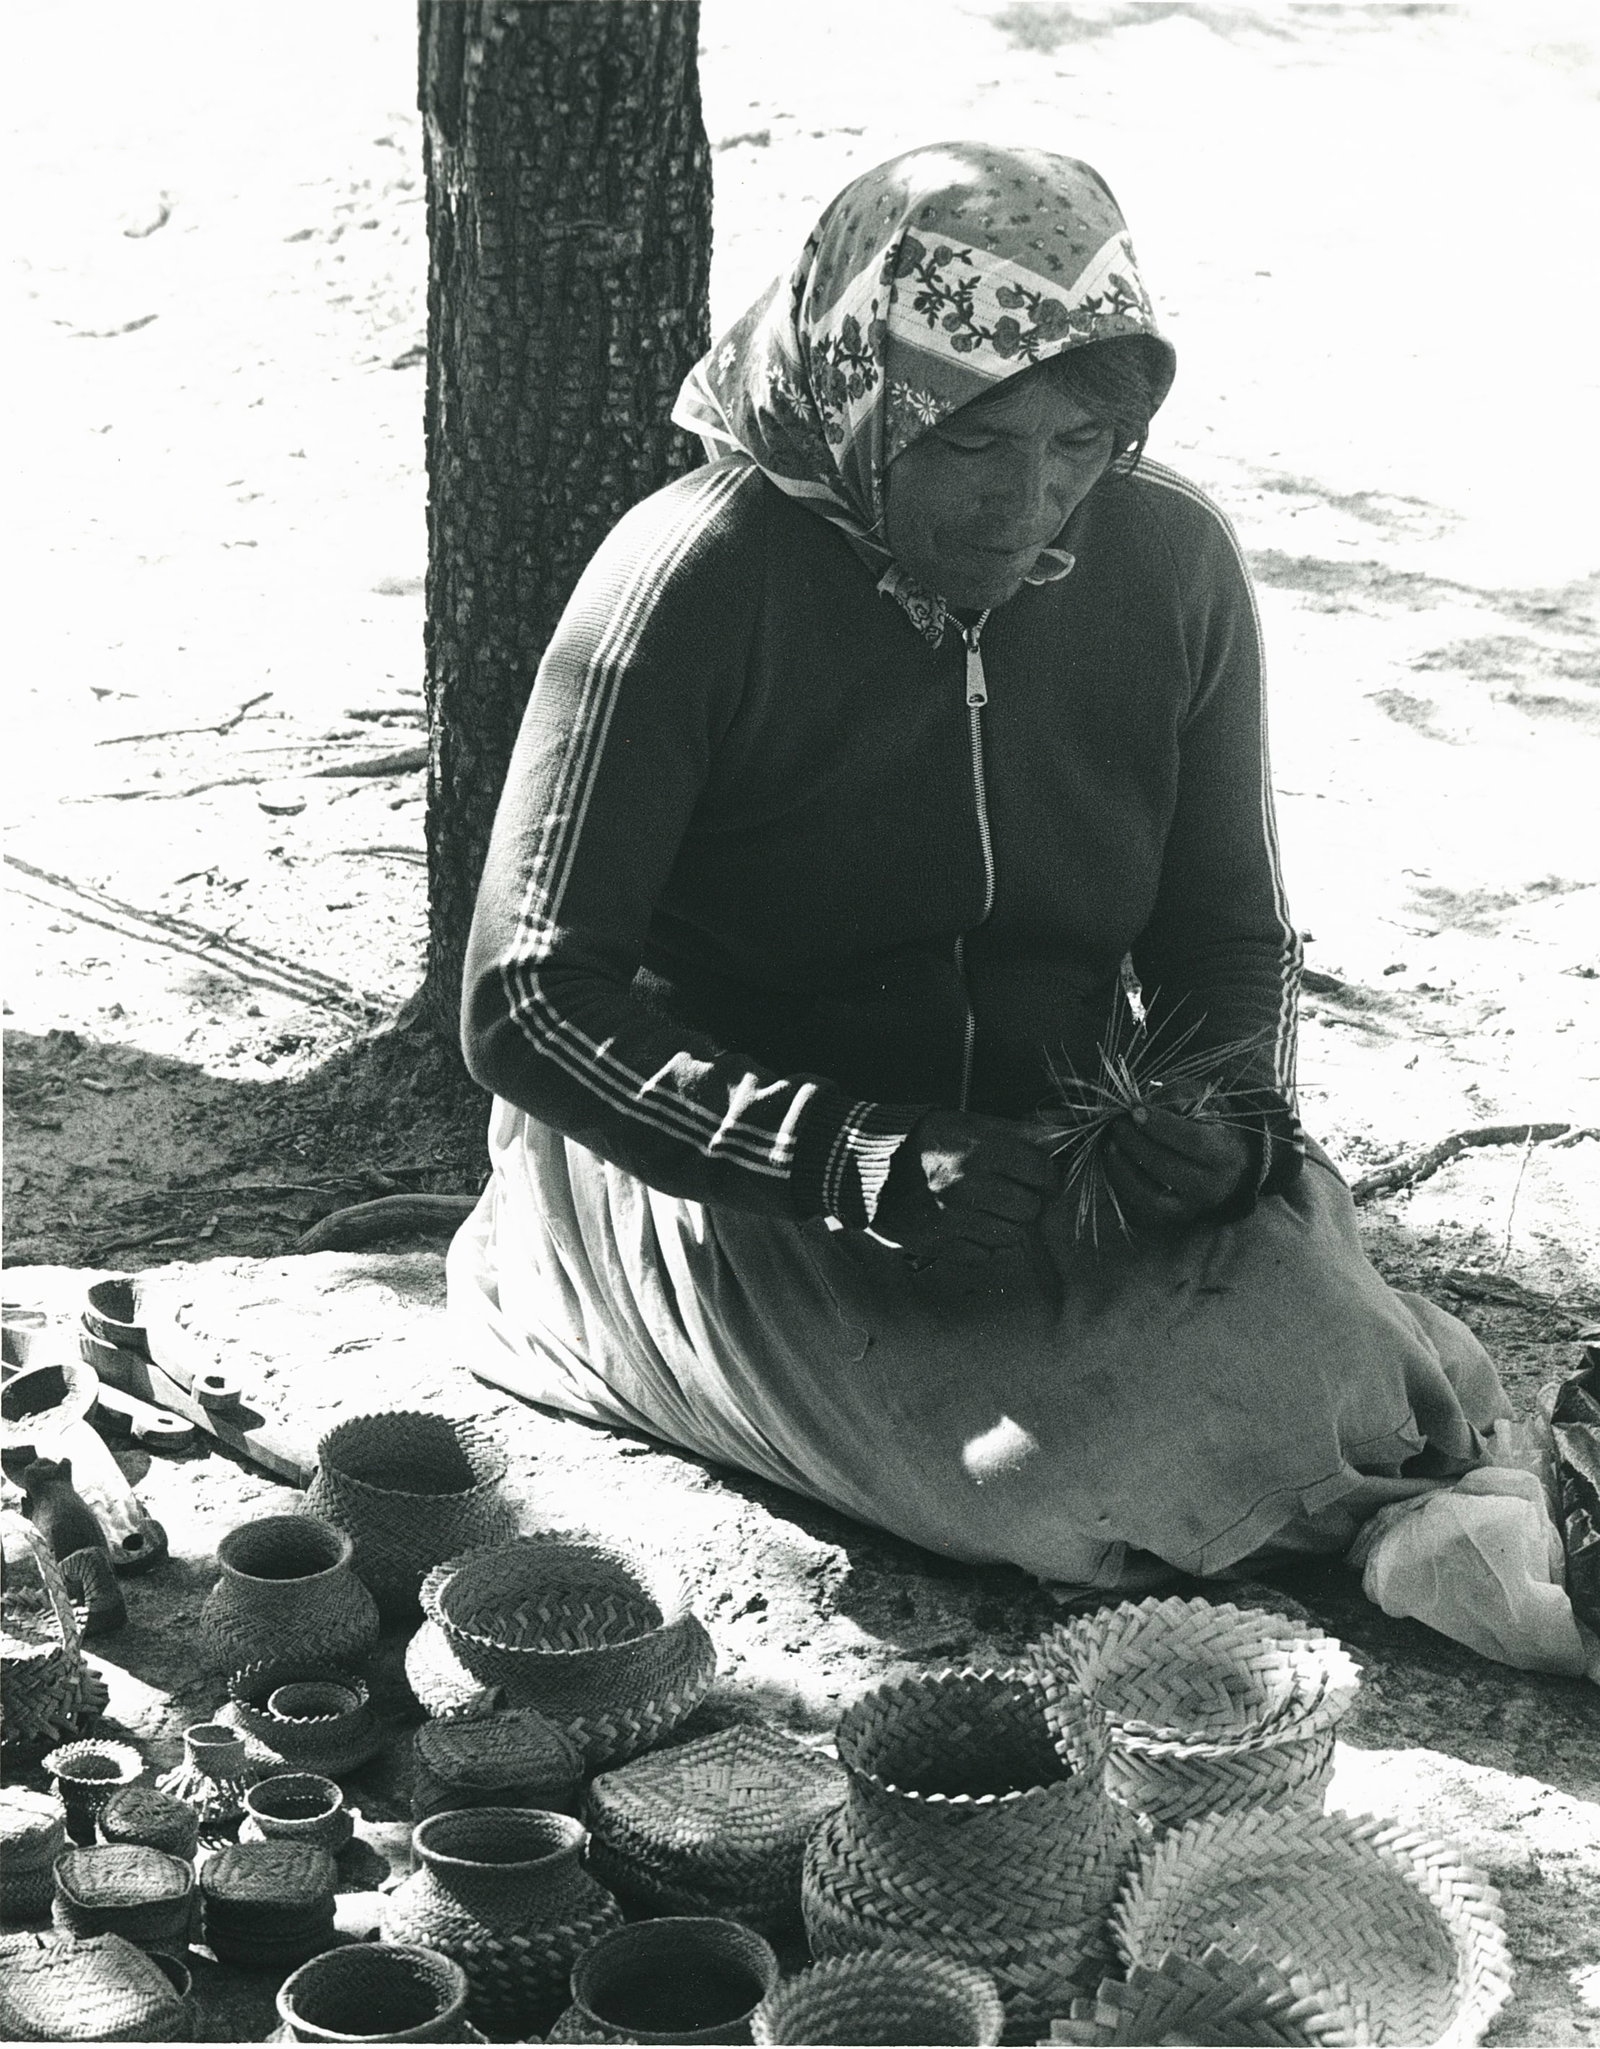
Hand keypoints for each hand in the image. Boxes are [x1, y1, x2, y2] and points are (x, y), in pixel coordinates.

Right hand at [874, 1109, 1057, 1263]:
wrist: (864, 1165)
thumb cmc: (921, 1139)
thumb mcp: (967, 1123)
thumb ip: (1014, 1132)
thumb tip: (1059, 1134)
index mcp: (979, 1150)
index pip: (1041, 1172)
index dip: (1046, 1175)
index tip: (1041, 1177)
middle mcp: (967, 1186)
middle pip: (1030, 1208)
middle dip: (1026, 1201)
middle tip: (1013, 1193)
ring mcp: (952, 1218)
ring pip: (1011, 1236)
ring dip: (1007, 1225)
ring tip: (990, 1210)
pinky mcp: (938, 1244)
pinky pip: (983, 1255)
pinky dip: (983, 1244)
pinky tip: (971, 1226)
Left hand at [1103, 1100, 1253, 1230]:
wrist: (1220, 1165)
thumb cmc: (1206, 1125)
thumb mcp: (1201, 1102)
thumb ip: (1178, 1098)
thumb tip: (1145, 1106)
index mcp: (1226, 1154)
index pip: (1193, 1140)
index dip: (1160, 1124)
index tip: (1135, 1110)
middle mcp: (1211, 1188)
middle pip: (1166, 1167)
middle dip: (1135, 1143)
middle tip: (1117, 1123)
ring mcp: (1189, 1208)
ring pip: (1149, 1195)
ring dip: (1122, 1167)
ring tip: (1111, 1142)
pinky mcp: (1168, 1219)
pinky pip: (1137, 1207)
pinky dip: (1120, 1185)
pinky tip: (1112, 1162)